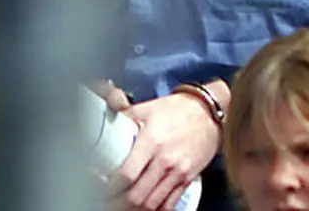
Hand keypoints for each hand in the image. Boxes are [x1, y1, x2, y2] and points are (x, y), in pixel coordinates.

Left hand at [107, 91, 220, 210]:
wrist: (209, 111)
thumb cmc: (178, 109)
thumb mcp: (148, 108)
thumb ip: (124, 113)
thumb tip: (105, 112)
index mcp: (151, 141)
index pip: (126, 175)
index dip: (109, 187)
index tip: (100, 186)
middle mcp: (165, 159)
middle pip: (137, 196)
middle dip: (118, 203)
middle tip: (107, 201)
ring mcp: (178, 171)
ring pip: (151, 204)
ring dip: (134, 209)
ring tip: (122, 205)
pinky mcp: (187, 178)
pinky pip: (169, 204)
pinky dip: (155, 210)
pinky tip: (144, 208)